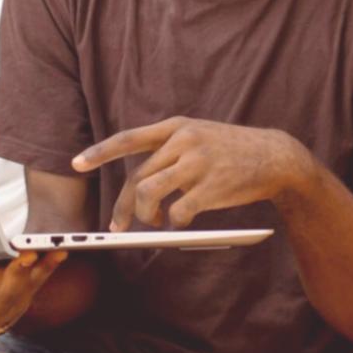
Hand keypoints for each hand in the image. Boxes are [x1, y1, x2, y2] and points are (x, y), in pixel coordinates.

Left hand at [72, 118, 314, 230]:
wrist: (275, 156)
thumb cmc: (233, 151)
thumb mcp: (200, 135)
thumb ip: (170, 150)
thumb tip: (140, 186)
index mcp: (177, 127)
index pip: (129, 139)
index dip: (100, 152)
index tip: (77, 163)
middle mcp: (184, 141)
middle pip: (138, 178)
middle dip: (125, 207)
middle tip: (120, 226)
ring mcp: (198, 164)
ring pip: (151, 194)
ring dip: (146, 215)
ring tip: (154, 222)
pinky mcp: (211, 187)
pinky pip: (178, 212)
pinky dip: (175, 222)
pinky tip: (183, 221)